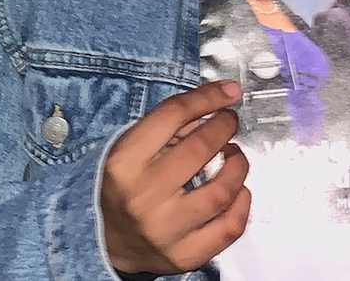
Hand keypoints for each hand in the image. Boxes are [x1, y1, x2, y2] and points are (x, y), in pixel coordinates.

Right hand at [100, 81, 251, 275]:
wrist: (107, 243)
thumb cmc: (123, 186)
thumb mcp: (131, 149)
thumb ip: (168, 127)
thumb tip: (215, 102)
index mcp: (124, 162)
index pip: (172, 115)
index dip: (206, 98)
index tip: (229, 93)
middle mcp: (143, 196)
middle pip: (199, 149)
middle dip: (224, 127)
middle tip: (229, 122)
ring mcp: (165, 230)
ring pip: (221, 192)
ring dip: (238, 166)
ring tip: (235, 157)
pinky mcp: (184, 256)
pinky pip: (229, 228)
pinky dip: (242, 204)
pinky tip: (238, 191)